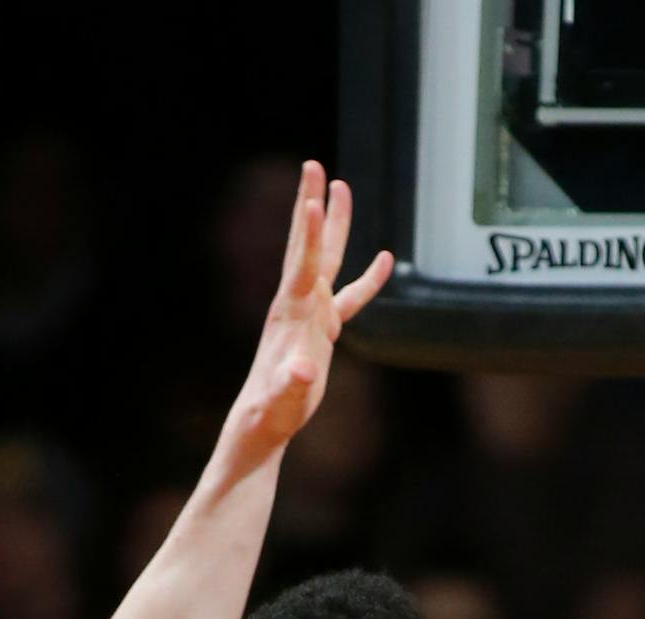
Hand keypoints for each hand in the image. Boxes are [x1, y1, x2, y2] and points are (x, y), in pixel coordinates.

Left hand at [223, 161, 394, 470]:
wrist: (262, 426)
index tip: (311, 198)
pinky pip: (348, 297)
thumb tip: (305, 370)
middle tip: (314, 166)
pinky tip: (383, 259)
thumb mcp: (282, 402)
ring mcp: (309, 315)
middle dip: (311, 205)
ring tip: (341, 186)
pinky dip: (366, 280)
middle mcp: (297, 306)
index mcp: (290, 316)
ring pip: (325, 260)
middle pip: (307, 246)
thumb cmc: (270, 415)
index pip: (302, 267)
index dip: (307, 235)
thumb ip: (293, 385)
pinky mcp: (321, 330)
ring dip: (333, 225)